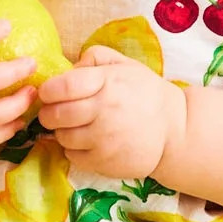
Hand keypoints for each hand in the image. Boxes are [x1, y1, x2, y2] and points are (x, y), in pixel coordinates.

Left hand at [37, 51, 184, 181]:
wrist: (175, 130)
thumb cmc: (145, 93)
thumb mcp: (125, 65)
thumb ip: (94, 58)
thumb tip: (67, 70)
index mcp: (107, 83)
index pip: (61, 87)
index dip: (48, 90)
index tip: (49, 92)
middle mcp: (103, 111)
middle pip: (54, 114)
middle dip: (48, 112)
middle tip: (54, 111)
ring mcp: (103, 140)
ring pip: (61, 137)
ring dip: (61, 131)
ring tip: (74, 126)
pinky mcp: (104, 162)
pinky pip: (71, 156)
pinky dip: (73, 149)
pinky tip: (86, 142)